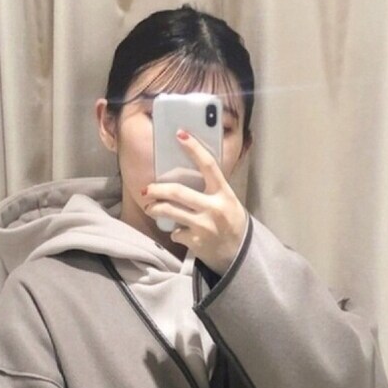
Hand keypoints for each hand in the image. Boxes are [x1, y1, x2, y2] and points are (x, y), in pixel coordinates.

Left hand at [142, 130, 247, 273]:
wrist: (240, 253)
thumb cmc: (231, 222)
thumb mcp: (227, 200)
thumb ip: (211, 188)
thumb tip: (185, 172)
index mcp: (224, 192)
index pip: (208, 165)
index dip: (194, 148)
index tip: (180, 134)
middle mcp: (214, 207)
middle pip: (178, 192)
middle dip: (157, 189)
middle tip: (147, 189)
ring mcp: (204, 226)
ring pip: (170, 212)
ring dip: (155, 209)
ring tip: (150, 208)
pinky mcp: (196, 242)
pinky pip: (176, 233)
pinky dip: (175, 232)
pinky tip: (181, 233)